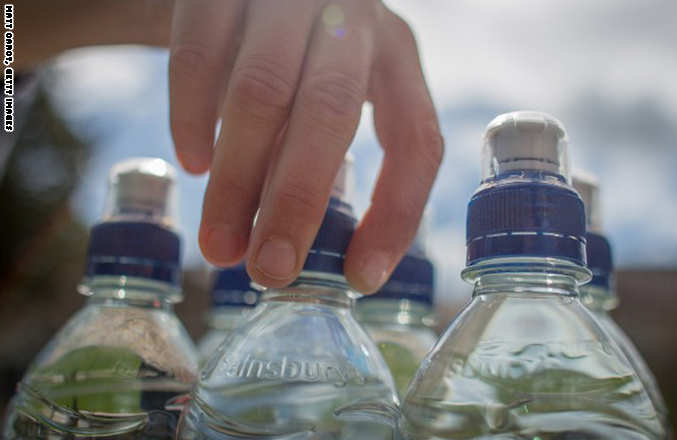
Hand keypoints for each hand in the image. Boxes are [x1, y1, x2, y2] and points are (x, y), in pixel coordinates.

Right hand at [168, 0, 442, 292]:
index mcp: (395, 54)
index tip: (360, 277)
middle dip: (298, 203)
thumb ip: (318, 155)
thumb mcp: (325, 95)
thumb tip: (303, 254)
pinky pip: (198, 54)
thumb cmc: (290, 60)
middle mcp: (350, 16)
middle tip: (269, 273)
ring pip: (261, 91)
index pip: (416, 138)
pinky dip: (192, 116)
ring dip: (237, 180)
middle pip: (330, 111)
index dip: (395, 213)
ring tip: (221, 245)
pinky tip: (193, 164)